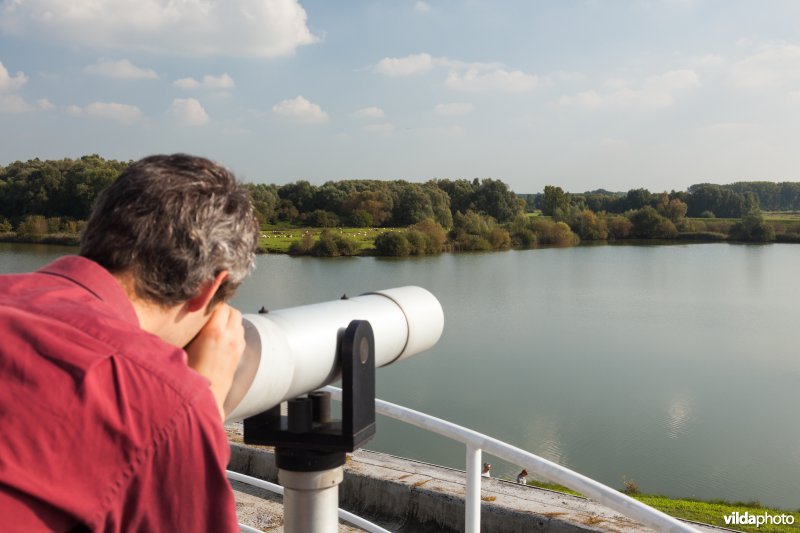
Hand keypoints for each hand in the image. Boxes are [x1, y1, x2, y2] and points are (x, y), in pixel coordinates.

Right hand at [185, 303, 244, 420]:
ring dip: (229, 319)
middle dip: (222, 309)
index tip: (203, 304)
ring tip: (214, 324)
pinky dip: (233, 330)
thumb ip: (189, 329)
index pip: (219, 305)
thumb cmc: (189, 375)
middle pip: (232, 310)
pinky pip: (240, 333)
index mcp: (214, 332)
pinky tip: (221, 336)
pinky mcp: (240, 353)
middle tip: (208, 314)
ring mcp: (237, 345)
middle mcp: (229, 336)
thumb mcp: (183, 348)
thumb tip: (186, 315)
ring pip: (238, 321)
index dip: (211, 303)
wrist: (206, 398)